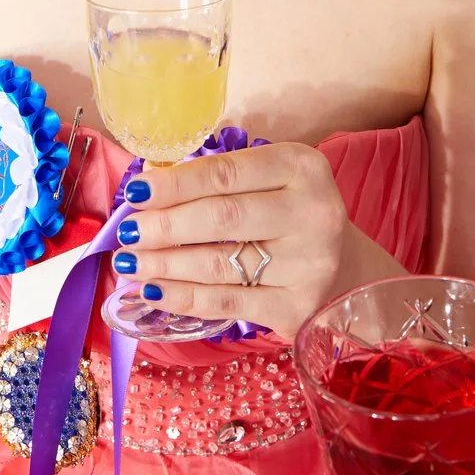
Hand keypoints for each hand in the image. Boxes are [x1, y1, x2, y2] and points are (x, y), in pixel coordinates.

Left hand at [111, 143, 378, 338]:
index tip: (135, 191)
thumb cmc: (290, 214)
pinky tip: (154, 290)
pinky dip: (183, 297)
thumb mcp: (269, 180)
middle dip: (165, 226)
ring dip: (165, 264)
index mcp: (302, 167)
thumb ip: (217, 178)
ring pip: (219, 264)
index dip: (175, 183)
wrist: (347, 270)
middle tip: (127, 232)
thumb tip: (146, 184)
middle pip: (222, 218)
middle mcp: (313, 213)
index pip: (226, 173)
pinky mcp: (297, 307)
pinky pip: (226, 304)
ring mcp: (309, 264)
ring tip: (131, 262)